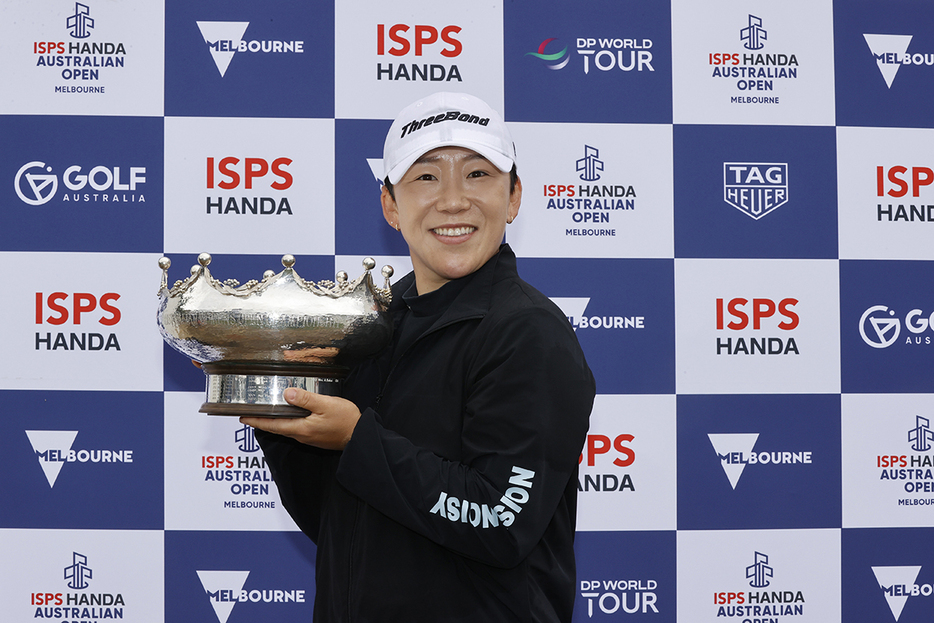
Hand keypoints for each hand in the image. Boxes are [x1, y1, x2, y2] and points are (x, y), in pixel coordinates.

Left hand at [240, 387, 361, 450]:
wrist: (360, 436)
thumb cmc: (345, 421)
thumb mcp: (326, 404)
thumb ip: (306, 399)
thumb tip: (287, 393)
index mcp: (301, 428)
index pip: (273, 424)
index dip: (257, 421)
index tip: (243, 417)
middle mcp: (302, 435)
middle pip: (277, 428)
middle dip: (262, 422)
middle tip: (249, 415)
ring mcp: (309, 437)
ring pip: (286, 428)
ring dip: (274, 422)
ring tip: (266, 414)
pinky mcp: (315, 436)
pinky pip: (296, 428)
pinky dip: (287, 422)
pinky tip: (289, 416)